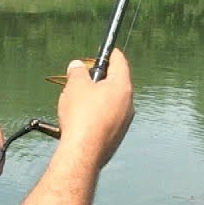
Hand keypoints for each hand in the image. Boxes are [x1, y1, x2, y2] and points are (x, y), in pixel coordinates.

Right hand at [56, 48, 133, 168]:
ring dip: (96, 99)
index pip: (120, 62)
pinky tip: (80, 121)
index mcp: (122, 86)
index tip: (107, 52)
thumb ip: (78, 72)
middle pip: (116, 83)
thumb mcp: (75, 86)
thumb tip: (77, 66)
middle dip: (99, 79)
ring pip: (111, 103)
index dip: (111, 55)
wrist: (83, 153)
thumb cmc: (81, 115)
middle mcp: (128, 104)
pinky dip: (96, 115)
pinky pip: (107, 119)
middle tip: (83, 78)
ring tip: (76, 101)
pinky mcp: (116, 137)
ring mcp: (124, 122)